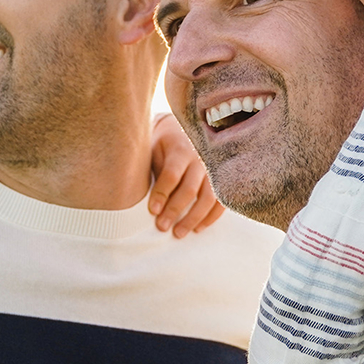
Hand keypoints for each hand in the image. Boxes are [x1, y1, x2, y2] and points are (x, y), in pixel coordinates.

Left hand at [149, 113, 224, 236]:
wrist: (183, 131)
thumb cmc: (163, 146)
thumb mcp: (154, 151)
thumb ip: (152, 171)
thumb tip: (142, 199)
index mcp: (179, 150)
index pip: (171, 174)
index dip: (162, 194)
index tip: (153, 211)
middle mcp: (199, 159)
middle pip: (189, 188)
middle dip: (175, 210)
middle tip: (162, 227)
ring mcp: (212, 170)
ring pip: (208, 197)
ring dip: (194, 218)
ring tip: (179, 233)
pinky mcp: (220, 179)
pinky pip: (220, 201)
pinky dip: (210, 217)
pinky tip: (198, 228)